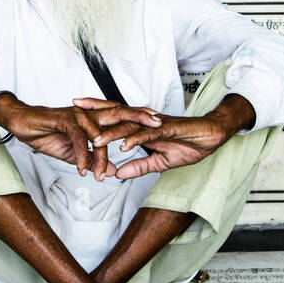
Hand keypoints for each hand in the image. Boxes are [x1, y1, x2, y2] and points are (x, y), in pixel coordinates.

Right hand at [0, 97, 162, 179]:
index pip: (123, 116)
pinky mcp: (63, 120)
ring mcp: (76, 115)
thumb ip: (93, 159)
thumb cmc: (49, 134)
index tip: (160, 123)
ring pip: (97, 133)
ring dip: (103, 154)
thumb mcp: (74, 152)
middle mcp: (89, 113)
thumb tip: (110, 170)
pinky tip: (82, 169)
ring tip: (108, 172)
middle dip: (139, 119)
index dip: (141, 118)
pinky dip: (80, 156)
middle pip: (119, 113)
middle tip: (158, 124)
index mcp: (94, 118)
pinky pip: (77, 139)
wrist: (24, 123)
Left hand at [81, 102, 231, 178]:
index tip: (76, 114)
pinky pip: (148, 135)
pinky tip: (124, 146)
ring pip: (129, 126)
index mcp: (141, 126)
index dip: (96, 114)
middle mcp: (145, 121)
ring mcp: (155, 125)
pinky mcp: (167, 130)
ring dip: (111, 133)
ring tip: (93, 139)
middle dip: (94, 111)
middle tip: (73, 108)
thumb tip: (119, 174)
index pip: (114, 118)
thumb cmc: (187, 144)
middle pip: (116, 114)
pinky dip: (135, 140)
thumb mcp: (158, 161)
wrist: (210, 137)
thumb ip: (138, 166)